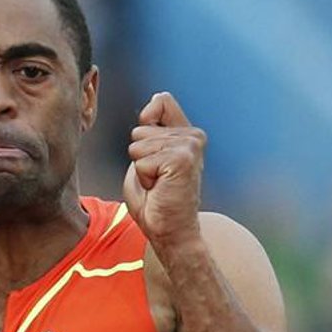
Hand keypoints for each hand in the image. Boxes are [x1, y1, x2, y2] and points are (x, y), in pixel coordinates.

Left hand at [123, 92, 206, 255]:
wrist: (170, 230)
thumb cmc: (156, 200)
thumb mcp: (145, 159)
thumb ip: (149, 131)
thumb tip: (153, 102)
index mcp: (185, 132)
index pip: (161, 101)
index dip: (146, 121)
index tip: (151, 152)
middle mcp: (193, 135)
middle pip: (140, 130)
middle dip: (139, 158)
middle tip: (156, 178)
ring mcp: (190, 145)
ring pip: (139, 146)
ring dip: (141, 170)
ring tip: (158, 183)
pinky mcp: (182, 159)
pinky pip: (142, 161)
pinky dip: (144, 178)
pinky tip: (159, 188)